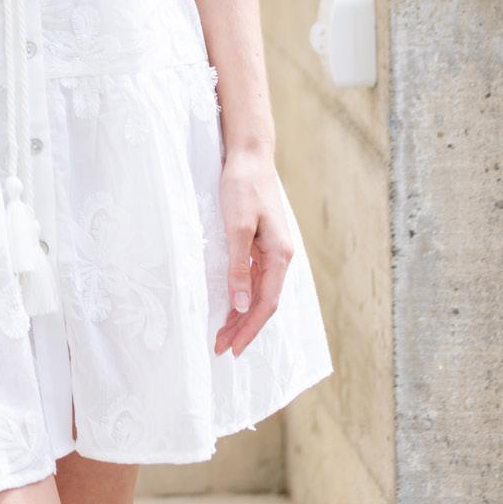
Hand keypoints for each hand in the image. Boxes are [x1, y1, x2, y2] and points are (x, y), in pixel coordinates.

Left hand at [213, 147, 293, 357]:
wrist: (249, 156)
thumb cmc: (243, 187)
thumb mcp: (237, 226)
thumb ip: (239, 266)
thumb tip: (243, 304)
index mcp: (279, 255)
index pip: (266, 303)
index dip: (249, 328)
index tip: (231, 348)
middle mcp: (280, 256)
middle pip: (265, 302)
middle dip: (244, 327)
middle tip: (221, 347)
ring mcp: (272, 250)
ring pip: (260, 292)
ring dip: (243, 314)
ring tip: (223, 333)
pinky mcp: (262, 243)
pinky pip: (255, 278)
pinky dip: (243, 295)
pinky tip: (232, 304)